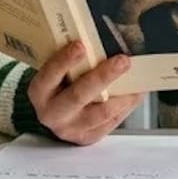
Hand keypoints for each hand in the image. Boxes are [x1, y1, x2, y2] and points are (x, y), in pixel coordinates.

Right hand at [28, 41, 145, 144]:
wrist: (56, 115)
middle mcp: (52, 113)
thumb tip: (102, 41)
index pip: (49, 76)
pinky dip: (126, 106)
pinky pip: (111, 122)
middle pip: (78, 96)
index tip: (81, 45)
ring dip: (122, 95)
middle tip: (122, 61)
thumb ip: (72, 61)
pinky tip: (136, 93)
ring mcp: (71, 129)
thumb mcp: (57, 73)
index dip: (64, 61)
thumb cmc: (59, 85)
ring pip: (100, 113)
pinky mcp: (88, 137)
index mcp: (40, 92)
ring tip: (137, 81)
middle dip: (103, 77)